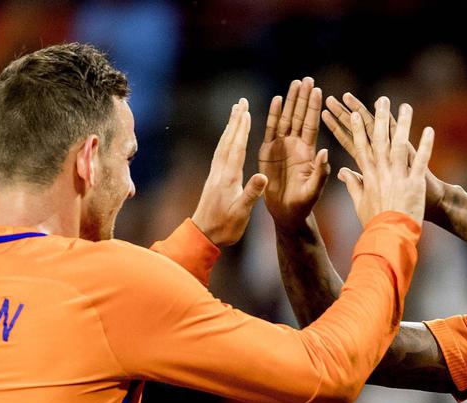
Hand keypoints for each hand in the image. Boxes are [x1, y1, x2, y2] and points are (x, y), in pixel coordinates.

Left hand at [192, 98, 268, 246]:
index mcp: (229, 178)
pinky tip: (229, 137)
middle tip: (241, 103)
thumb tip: (263, 176)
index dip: (242, 130)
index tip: (246, 111)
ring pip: (223, 144)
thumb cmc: (225, 226)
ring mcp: (215, 174)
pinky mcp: (214, 178)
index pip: (237, 148)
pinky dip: (226, 140)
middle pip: (228, 141)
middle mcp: (220, 172)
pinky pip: (220, 153)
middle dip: (235, 121)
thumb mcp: (241, 212)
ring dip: (230, 127)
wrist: (204, 235)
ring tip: (236, 113)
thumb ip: (252, 193)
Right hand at [259, 77, 330, 230]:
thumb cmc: (304, 203)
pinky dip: (273, 115)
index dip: (314, 108)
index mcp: (309, 152)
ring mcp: (282, 146)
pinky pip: (271, 130)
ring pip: (286, 119)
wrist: (286, 212)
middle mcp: (296, 145)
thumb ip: (321, 171)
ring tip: (294, 83)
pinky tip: (276, 100)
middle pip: (300, 116)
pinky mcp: (268, 151)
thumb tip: (326, 151)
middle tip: (307, 79)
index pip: (312, 125)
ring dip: (290, 101)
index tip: (318, 90)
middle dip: (303, 98)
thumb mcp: (315, 189)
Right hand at [334, 97, 433, 225]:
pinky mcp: (415, 183)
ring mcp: (398, 176)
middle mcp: (382, 173)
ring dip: (403, 124)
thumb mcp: (360, 204)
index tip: (354, 113)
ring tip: (405, 107)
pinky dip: (425, 144)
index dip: (357, 129)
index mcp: (368, 176)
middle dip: (380, 118)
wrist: (390, 237)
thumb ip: (352, 185)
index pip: (360, 147)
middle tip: (382, 100)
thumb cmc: (375, 222)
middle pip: (380, 140)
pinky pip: (421, 160)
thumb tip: (342, 172)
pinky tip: (429, 129)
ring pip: (400, 145)